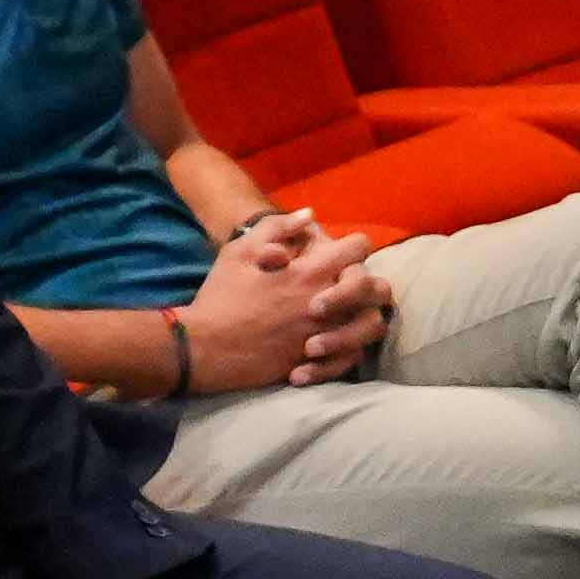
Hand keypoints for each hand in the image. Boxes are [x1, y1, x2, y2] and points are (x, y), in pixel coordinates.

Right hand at [174, 214, 381, 392]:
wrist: (202, 348)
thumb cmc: (220, 296)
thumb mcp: (239, 251)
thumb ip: (277, 228)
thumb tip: (310, 215)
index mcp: (307, 274)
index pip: (357, 249)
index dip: (355, 246)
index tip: (344, 252)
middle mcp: (323, 305)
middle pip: (377, 289)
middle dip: (370, 282)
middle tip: (353, 284)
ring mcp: (322, 336)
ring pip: (371, 326)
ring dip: (364, 316)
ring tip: (349, 314)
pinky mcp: (313, 363)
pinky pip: (351, 358)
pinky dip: (349, 351)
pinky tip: (334, 344)